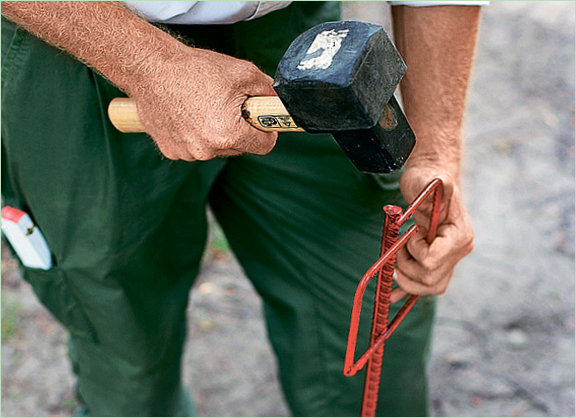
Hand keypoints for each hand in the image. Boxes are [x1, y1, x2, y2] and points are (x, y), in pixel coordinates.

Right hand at [126, 43, 277, 160]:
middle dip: (240, 130)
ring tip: (205, 107)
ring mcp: (187, 153)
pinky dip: (195, 135)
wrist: (150, 68)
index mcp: (229, 134)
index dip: (267, 132)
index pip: (264, 146)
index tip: (263, 122)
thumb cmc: (194, 69)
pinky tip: (188, 114)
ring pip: (216, 149)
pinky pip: (194, 147)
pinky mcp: (171, 151)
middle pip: (240, 148)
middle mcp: (207, 150)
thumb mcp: (242, 72)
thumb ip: (267, 91)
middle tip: (230, 106)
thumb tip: (279, 101)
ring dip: (217, 134)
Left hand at [390, 168, 473, 302]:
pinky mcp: (437, 263)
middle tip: (399, 247)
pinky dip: (408, 290)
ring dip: (406, 279)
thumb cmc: (427, 180)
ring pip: (429, 287)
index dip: (415, 251)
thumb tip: (441, 183)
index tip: (411, 233)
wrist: (429, 183)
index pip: (433, 260)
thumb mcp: (429, 179)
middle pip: (430, 279)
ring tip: (397, 259)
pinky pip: (425, 286)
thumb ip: (437, 184)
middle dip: (407, 267)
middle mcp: (459, 251)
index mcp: (459, 235)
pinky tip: (392, 295)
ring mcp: (449, 259)